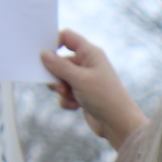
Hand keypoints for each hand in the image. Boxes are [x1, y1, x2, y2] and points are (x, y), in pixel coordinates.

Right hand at [40, 29, 147, 150]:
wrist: (118, 124)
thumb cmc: (104, 97)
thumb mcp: (79, 79)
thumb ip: (59, 65)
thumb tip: (43, 53)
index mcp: (90, 53)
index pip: (67, 37)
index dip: (53, 42)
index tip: (44, 54)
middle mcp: (87, 63)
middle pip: (59, 60)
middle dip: (56, 74)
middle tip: (60, 85)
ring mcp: (84, 79)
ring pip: (59, 79)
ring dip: (61, 90)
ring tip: (71, 96)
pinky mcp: (81, 94)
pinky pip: (64, 93)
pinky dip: (67, 100)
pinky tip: (76, 106)